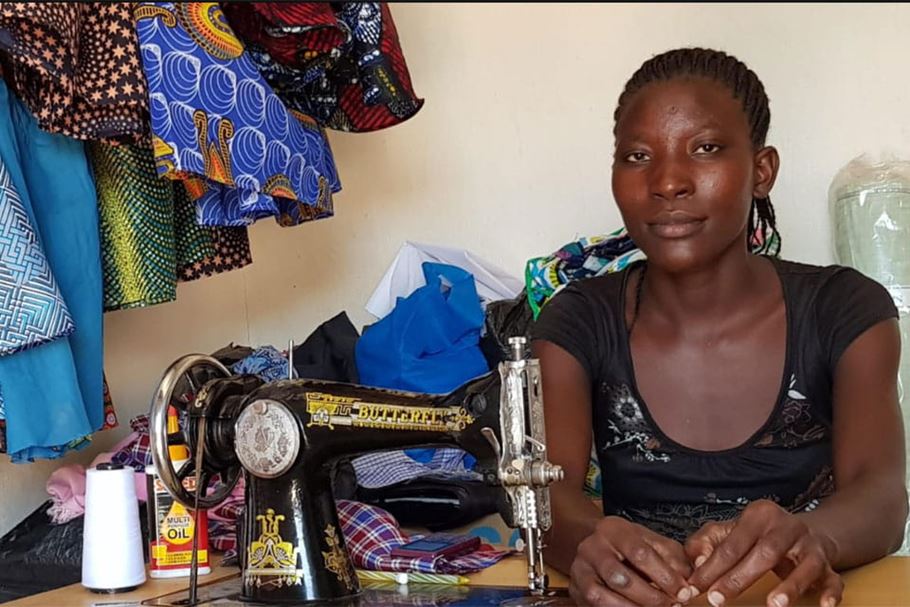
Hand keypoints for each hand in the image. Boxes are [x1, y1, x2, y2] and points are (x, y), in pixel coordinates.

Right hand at [569, 516, 695, 605]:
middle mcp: (592, 547)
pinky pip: (594, 606)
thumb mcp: (653, 542)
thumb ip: (672, 558)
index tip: (683, 592)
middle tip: (671, 606)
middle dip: (650, 598)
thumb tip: (689, 582)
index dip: (664, 576)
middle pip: (620, 578)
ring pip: (602, 596)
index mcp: (614, 530)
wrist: (598, 546)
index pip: (640, 553)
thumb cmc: (630, 545)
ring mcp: (580, 569)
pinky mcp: (575, 589)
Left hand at [686, 500, 842, 606]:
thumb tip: (698, 562)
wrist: (802, 531)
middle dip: (738, 579)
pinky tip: (825, 605)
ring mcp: (810, 546)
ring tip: (775, 604)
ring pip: (804, 564)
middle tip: (717, 600)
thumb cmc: (758, 535)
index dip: (712, 567)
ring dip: (790, 586)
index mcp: (760, 515)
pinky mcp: (828, 564)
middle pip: (764, 552)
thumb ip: (707, 542)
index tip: (696, 588)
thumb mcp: (730, 530)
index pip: (732, 544)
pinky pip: (833, 579)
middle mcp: (788, 527)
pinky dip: (830, 593)